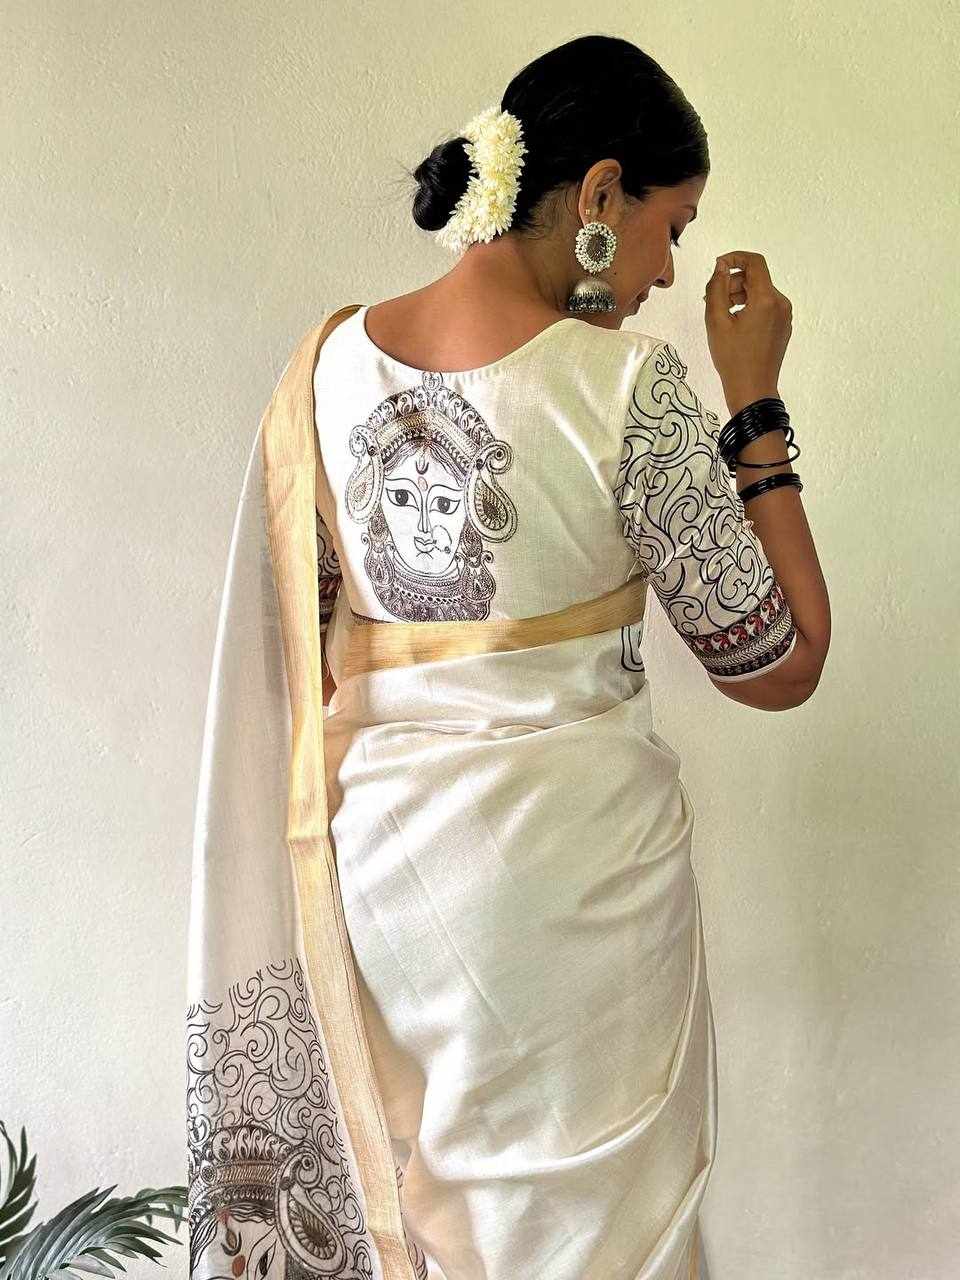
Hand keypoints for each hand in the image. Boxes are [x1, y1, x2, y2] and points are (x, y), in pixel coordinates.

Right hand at [704, 251, 792, 416]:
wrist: (752, 390)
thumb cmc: (733, 359)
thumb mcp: (716, 321)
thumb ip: (716, 288)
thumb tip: (721, 266)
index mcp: (766, 299)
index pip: (755, 262)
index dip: (735, 258)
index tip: (718, 267)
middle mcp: (781, 304)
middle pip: (757, 278)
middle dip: (733, 282)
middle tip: (711, 299)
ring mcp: (785, 316)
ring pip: (761, 293)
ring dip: (740, 295)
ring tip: (721, 314)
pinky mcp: (783, 327)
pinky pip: (766, 307)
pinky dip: (750, 308)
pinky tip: (735, 325)